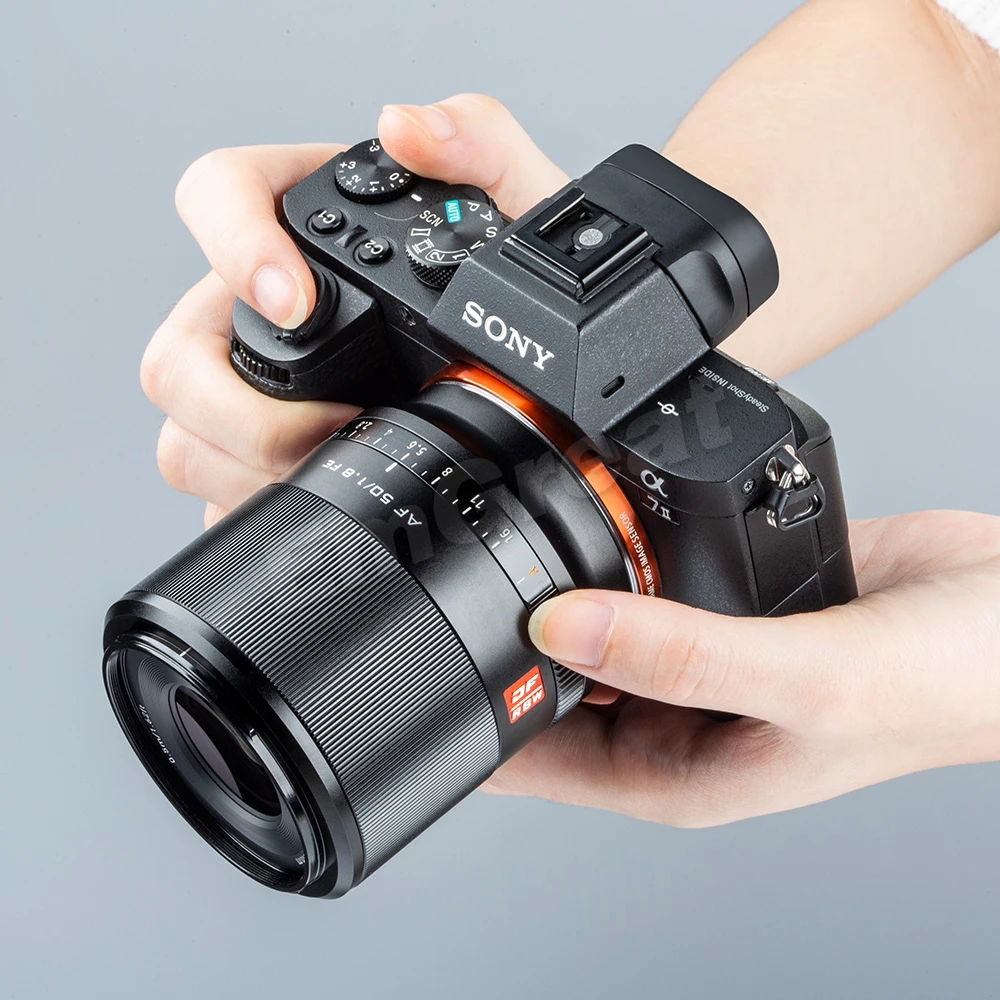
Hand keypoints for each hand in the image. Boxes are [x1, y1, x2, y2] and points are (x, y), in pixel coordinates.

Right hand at [140, 94, 568, 526]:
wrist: (521, 370)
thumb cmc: (503, 285)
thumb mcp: (516, 207)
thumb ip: (480, 143)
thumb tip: (406, 129)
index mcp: (303, 231)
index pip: (216, 197)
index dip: (233, 247)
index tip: (294, 303)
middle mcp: (258, 309)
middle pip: (177, 357)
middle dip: (244, 411)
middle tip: (334, 424)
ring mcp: (251, 387)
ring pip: (186, 434)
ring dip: (252, 467)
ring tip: (335, 467)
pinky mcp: (259, 454)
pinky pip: (221, 489)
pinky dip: (258, 504)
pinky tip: (319, 499)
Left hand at [484, 510, 999, 825]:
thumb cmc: (940, 688)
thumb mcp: (802, 681)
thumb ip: (679, 653)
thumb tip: (557, 625)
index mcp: (679, 769)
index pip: (540, 758)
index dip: (474, 718)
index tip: (418, 668)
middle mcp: (676, 713)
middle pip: (549, 686)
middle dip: (497, 646)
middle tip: (442, 581)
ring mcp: (693, 652)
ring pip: (588, 624)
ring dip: (548, 592)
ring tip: (494, 540)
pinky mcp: (718, 596)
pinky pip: (639, 575)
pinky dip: (607, 551)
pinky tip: (582, 514)